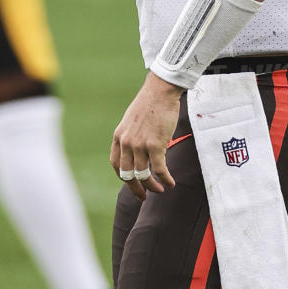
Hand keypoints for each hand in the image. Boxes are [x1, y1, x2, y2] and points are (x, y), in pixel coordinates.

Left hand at [110, 73, 181, 201]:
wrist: (160, 91)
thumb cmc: (149, 104)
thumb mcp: (132, 121)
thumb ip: (131, 136)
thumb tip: (140, 151)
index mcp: (119, 137)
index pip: (116, 164)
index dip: (123, 177)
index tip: (131, 183)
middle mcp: (126, 143)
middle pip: (127, 174)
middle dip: (135, 189)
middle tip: (143, 197)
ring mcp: (139, 145)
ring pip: (143, 175)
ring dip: (152, 186)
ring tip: (160, 190)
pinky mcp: (155, 145)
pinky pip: (159, 169)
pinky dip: (165, 179)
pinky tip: (171, 183)